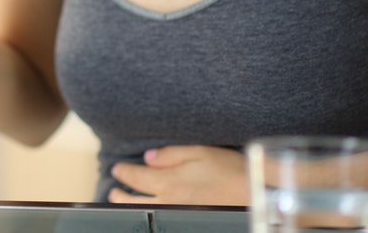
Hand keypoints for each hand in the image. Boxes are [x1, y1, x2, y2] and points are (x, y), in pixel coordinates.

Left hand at [109, 145, 247, 205]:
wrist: (254, 192)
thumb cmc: (229, 169)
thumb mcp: (199, 151)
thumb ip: (170, 154)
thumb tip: (147, 157)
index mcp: (168, 182)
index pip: (135, 178)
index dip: (123, 172)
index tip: (116, 169)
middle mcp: (169, 201)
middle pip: (134, 201)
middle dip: (119, 195)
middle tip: (113, 190)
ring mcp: (178, 213)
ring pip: (146, 211)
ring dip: (130, 206)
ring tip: (123, 201)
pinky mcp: (189, 218)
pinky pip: (161, 216)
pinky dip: (150, 211)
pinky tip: (151, 208)